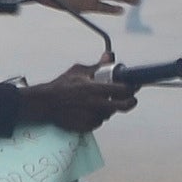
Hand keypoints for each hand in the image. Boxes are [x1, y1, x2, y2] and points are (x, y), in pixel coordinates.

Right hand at [19, 65, 141, 134]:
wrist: (46, 104)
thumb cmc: (62, 85)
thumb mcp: (78, 71)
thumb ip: (97, 66)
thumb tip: (110, 55)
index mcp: (94, 88)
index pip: (121, 89)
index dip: (131, 88)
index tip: (134, 86)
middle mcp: (95, 104)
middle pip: (122, 106)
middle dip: (130, 102)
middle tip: (131, 99)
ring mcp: (91, 116)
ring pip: (109, 113)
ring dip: (109, 108)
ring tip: (99, 101)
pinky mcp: (87, 126)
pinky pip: (99, 121)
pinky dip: (98, 115)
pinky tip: (89, 109)